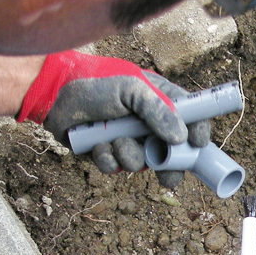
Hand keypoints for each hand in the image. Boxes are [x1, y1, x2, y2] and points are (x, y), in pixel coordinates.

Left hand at [18, 51, 209, 187]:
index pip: (191, 119)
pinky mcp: (108, 153)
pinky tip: (97, 145)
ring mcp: (129, 139)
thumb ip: (159, 110)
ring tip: (114, 140)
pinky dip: (107, 159)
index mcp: (160, 101)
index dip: (198, 132)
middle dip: (168, 164)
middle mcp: (148, 123)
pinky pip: (116, 167)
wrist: (56, 95)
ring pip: (142, 164)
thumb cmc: (96, 83)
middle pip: (173, 151)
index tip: (199, 144)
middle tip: (165, 172)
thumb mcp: (132, 89)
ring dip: (129, 156)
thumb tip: (181, 138)